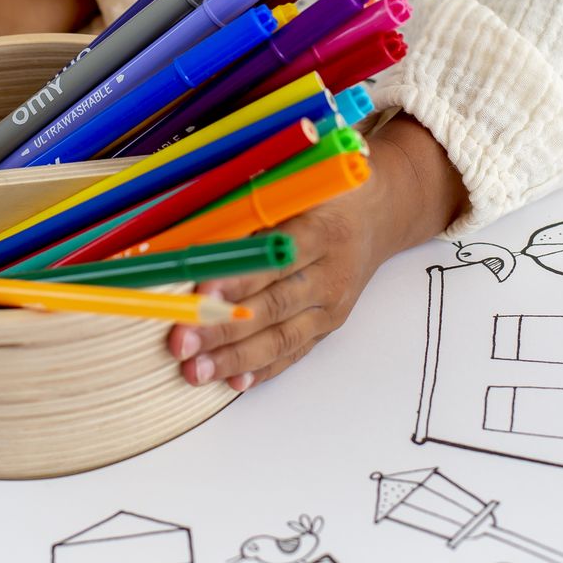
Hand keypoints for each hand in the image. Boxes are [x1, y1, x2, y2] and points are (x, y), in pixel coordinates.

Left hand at [169, 116, 465, 390]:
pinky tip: (232, 383)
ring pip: (282, 337)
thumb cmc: (328, 189)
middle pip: (273, 306)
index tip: (200, 294)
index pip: (276, 260)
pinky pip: (294, 351)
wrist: (381, 213)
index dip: (238, 280)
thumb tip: (195, 224)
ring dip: (235, 359)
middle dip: (223, 328)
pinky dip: (263, 369)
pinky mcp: (329, 325)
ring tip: (195, 372)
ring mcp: (332, 305)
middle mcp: (331, 273)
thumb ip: (257, 201)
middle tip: (181, 342)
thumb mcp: (301, 179)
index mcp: (322, 231)